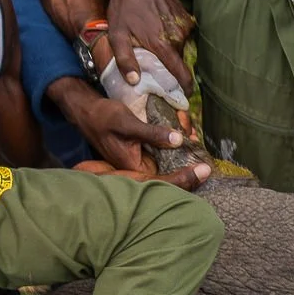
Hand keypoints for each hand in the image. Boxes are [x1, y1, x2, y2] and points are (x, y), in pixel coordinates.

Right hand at [44, 77, 204, 184]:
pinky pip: (163, 151)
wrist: (88, 112)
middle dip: (188, 159)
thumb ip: (152, 133)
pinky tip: (183, 130)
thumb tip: (178, 139)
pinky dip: (174, 141)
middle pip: (170, 172)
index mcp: (132, 169)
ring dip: (182, 148)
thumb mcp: (128, 123)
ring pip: (169, 160)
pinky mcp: (143, 153)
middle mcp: (138, 170)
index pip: (164, 181)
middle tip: (199, 141)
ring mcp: (141, 162)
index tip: (205, 170)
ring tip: (192, 131)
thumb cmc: (103, 117)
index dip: (186, 178)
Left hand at [106, 0, 194, 91]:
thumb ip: (125, 59)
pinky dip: (171, 37)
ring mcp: (184, 26)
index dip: (183, 89)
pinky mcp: (186, 17)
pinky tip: (157, 28)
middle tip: (155, 69)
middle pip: (178, 63)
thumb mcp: (117, 33)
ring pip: (179, 49)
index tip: (182, 99)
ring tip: (153, 43)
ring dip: (169, 51)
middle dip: (170, 69)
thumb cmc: (125, 5)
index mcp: (162, 44)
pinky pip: (181, 36)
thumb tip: (134, 82)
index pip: (181, 75)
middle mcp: (177, 37)